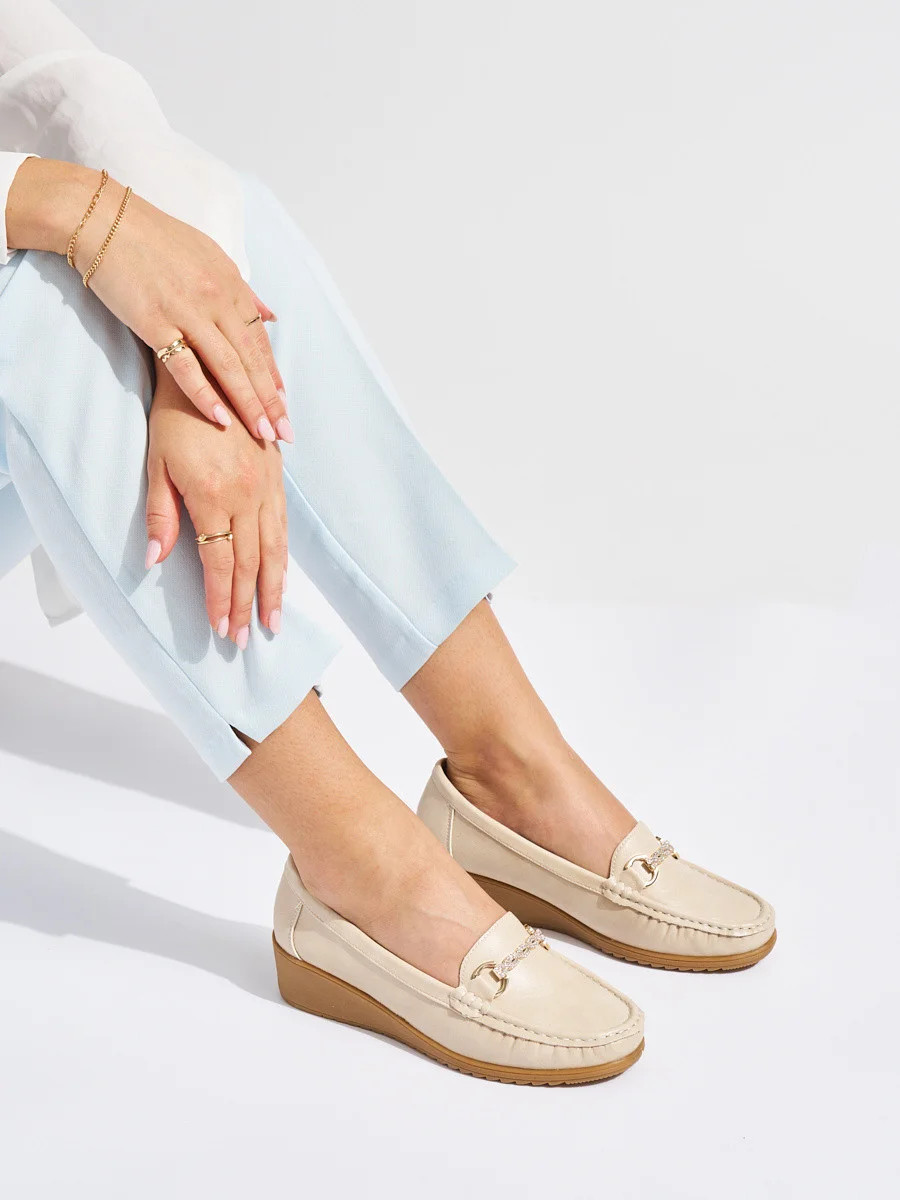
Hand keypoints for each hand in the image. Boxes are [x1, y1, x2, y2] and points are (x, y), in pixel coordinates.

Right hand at [6, 158, 291, 443]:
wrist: (103, 219)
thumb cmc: (156, 238)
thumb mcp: (210, 256)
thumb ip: (241, 291)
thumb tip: (269, 317)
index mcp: (231, 285)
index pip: (259, 340)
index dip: (272, 375)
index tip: (284, 404)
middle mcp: (216, 300)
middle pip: (250, 359)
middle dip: (269, 399)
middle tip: (284, 432)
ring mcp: (187, 312)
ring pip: (227, 367)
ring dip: (248, 404)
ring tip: (263, 433)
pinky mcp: (156, 324)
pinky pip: (186, 367)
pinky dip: (205, 395)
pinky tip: (221, 419)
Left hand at [145, 367, 287, 646]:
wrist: (210, 371)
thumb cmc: (174, 418)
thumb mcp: (156, 466)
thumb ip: (161, 516)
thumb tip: (154, 561)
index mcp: (213, 496)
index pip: (220, 562)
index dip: (220, 598)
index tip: (221, 628)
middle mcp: (247, 495)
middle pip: (250, 563)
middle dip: (246, 604)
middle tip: (246, 639)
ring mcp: (266, 487)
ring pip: (274, 549)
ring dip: (273, 589)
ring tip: (273, 620)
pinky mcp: (276, 477)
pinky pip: (283, 527)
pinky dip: (283, 558)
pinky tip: (282, 577)